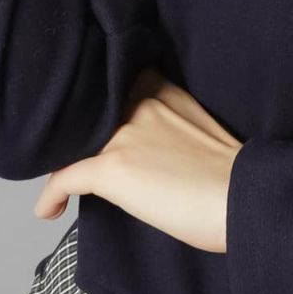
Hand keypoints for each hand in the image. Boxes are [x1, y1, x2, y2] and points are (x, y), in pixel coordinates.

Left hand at [33, 69, 243, 252]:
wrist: (243, 198)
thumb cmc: (237, 178)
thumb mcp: (204, 133)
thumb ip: (174, 127)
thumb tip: (157, 153)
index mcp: (166, 93)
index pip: (120, 82)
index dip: (102, 102)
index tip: (95, 121)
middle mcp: (141, 104)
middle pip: (91, 112)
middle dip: (80, 133)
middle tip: (75, 156)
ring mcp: (124, 135)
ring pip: (74, 144)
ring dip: (66, 162)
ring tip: (62, 184)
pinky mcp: (112, 168)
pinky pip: (65, 179)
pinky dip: (51, 196)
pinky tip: (48, 211)